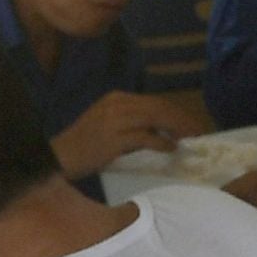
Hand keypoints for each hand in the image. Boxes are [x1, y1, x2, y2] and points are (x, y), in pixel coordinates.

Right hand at [53, 89, 200, 172]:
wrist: (59, 157)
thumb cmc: (84, 146)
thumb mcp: (108, 125)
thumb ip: (132, 123)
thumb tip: (162, 133)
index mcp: (117, 98)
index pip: (154, 102)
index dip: (176, 113)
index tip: (191, 124)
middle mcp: (118, 104)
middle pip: (159, 107)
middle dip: (181, 119)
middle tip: (198, 132)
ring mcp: (115, 120)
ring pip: (156, 118)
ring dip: (176, 129)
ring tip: (189, 139)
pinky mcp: (114, 138)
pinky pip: (146, 138)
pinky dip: (161, 143)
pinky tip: (171, 149)